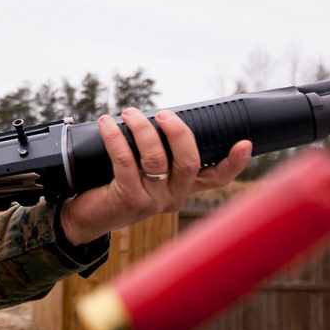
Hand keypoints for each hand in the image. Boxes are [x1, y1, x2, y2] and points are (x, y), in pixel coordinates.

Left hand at [59, 108, 252, 245]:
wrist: (86, 216)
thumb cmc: (116, 185)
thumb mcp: (144, 172)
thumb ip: (159, 152)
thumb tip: (160, 115)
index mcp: (182, 188)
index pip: (216, 178)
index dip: (233, 163)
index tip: (244, 143)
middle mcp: (173, 197)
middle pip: (188, 162)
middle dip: (177, 132)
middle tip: (161, 113)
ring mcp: (152, 201)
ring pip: (156, 159)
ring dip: (142, 129)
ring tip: (129, 113)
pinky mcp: (128, 199)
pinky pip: (125, 161)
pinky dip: (115, 137)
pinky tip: (106, 124)